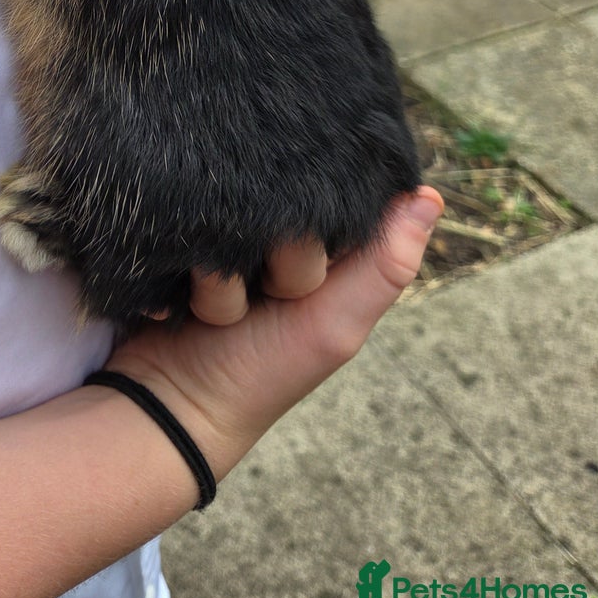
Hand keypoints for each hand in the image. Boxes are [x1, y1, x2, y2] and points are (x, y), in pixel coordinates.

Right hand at [106, 187, 443, 481]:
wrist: (166, 406)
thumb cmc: (263, 373)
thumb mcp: (334, 324)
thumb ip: (384, 265)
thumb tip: (430, 196)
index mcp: (320, 251)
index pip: (337, 191)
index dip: (330, 207)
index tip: (318, 240)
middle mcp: (271, 236)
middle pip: (278, 197)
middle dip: (270, 244)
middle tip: (263, 294)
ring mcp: (222, 235)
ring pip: (225, 207)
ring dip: (216, 260)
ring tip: (208, 303)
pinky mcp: (177, 237)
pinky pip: (178, 217)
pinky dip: (177, 257)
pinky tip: (177, 296)